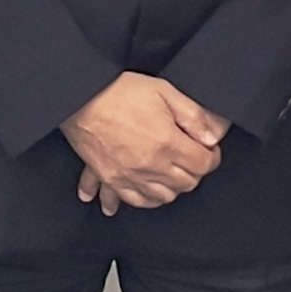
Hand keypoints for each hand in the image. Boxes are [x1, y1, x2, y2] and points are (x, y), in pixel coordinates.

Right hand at [64, 73, 225, 213]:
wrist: (79, 98)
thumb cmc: (118, 91)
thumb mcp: (164, 91)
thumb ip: (193, 115)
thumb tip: (211, 137)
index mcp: (167, 143)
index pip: (203, 165)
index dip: (211, 157)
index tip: (207, 150)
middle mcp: (150, 165)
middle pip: (185, 184)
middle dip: (194, 172)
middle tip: (191, 158)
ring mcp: (129, 175)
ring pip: (162, 197)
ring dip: (172, 187)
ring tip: (171, 174)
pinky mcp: (109, 178)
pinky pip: (131, 200)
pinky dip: (142, 199)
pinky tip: (145, 193)